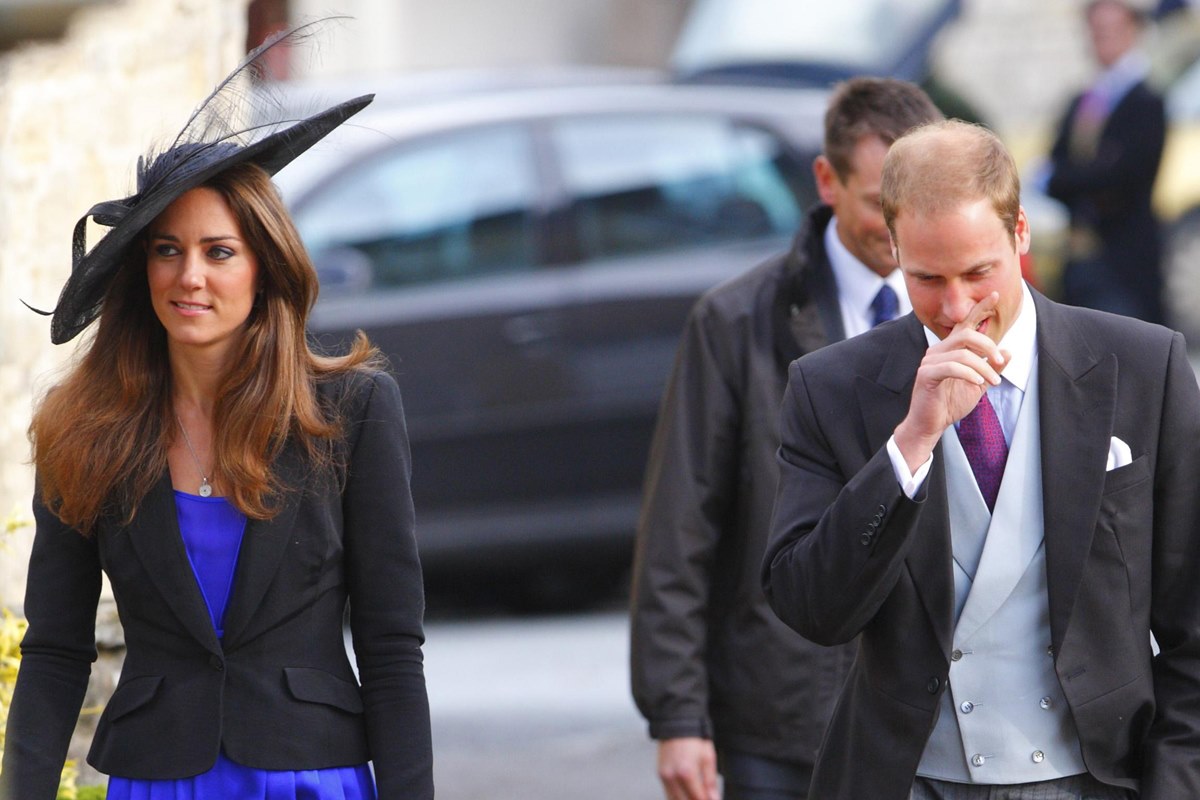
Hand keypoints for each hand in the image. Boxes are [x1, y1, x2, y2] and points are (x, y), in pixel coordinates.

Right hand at [657, 737, 719, 799]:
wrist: (676, 722)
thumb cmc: (694, 738)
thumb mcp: (708, 757)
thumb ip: (710, 781)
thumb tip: (714, 799)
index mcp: (687, 772)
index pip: (698, 799)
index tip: (712, 799)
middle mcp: (672, 777)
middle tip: (705, 797)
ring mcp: (664, 776)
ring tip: (697, 794)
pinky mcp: (660, 774)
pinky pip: (668, 793)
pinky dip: (678, 797)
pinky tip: (687, 794)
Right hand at [894, 292, 1009, 472]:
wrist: (930, 425)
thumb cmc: (950, 404)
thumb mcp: (978, 385)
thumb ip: (991, 368)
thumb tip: (1008, 352)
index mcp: (950, 350)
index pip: (965, 324)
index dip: (979, 308)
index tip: (995, 294)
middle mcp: (938, 350)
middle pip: (966, 334)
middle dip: (988, 345)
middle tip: (999, 361)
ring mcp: (930, 361)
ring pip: (962, 353)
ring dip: (983, 366)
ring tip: (993, 382)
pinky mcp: (926, 374)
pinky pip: (952, 367)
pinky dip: (969, 373)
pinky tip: (978, 382)